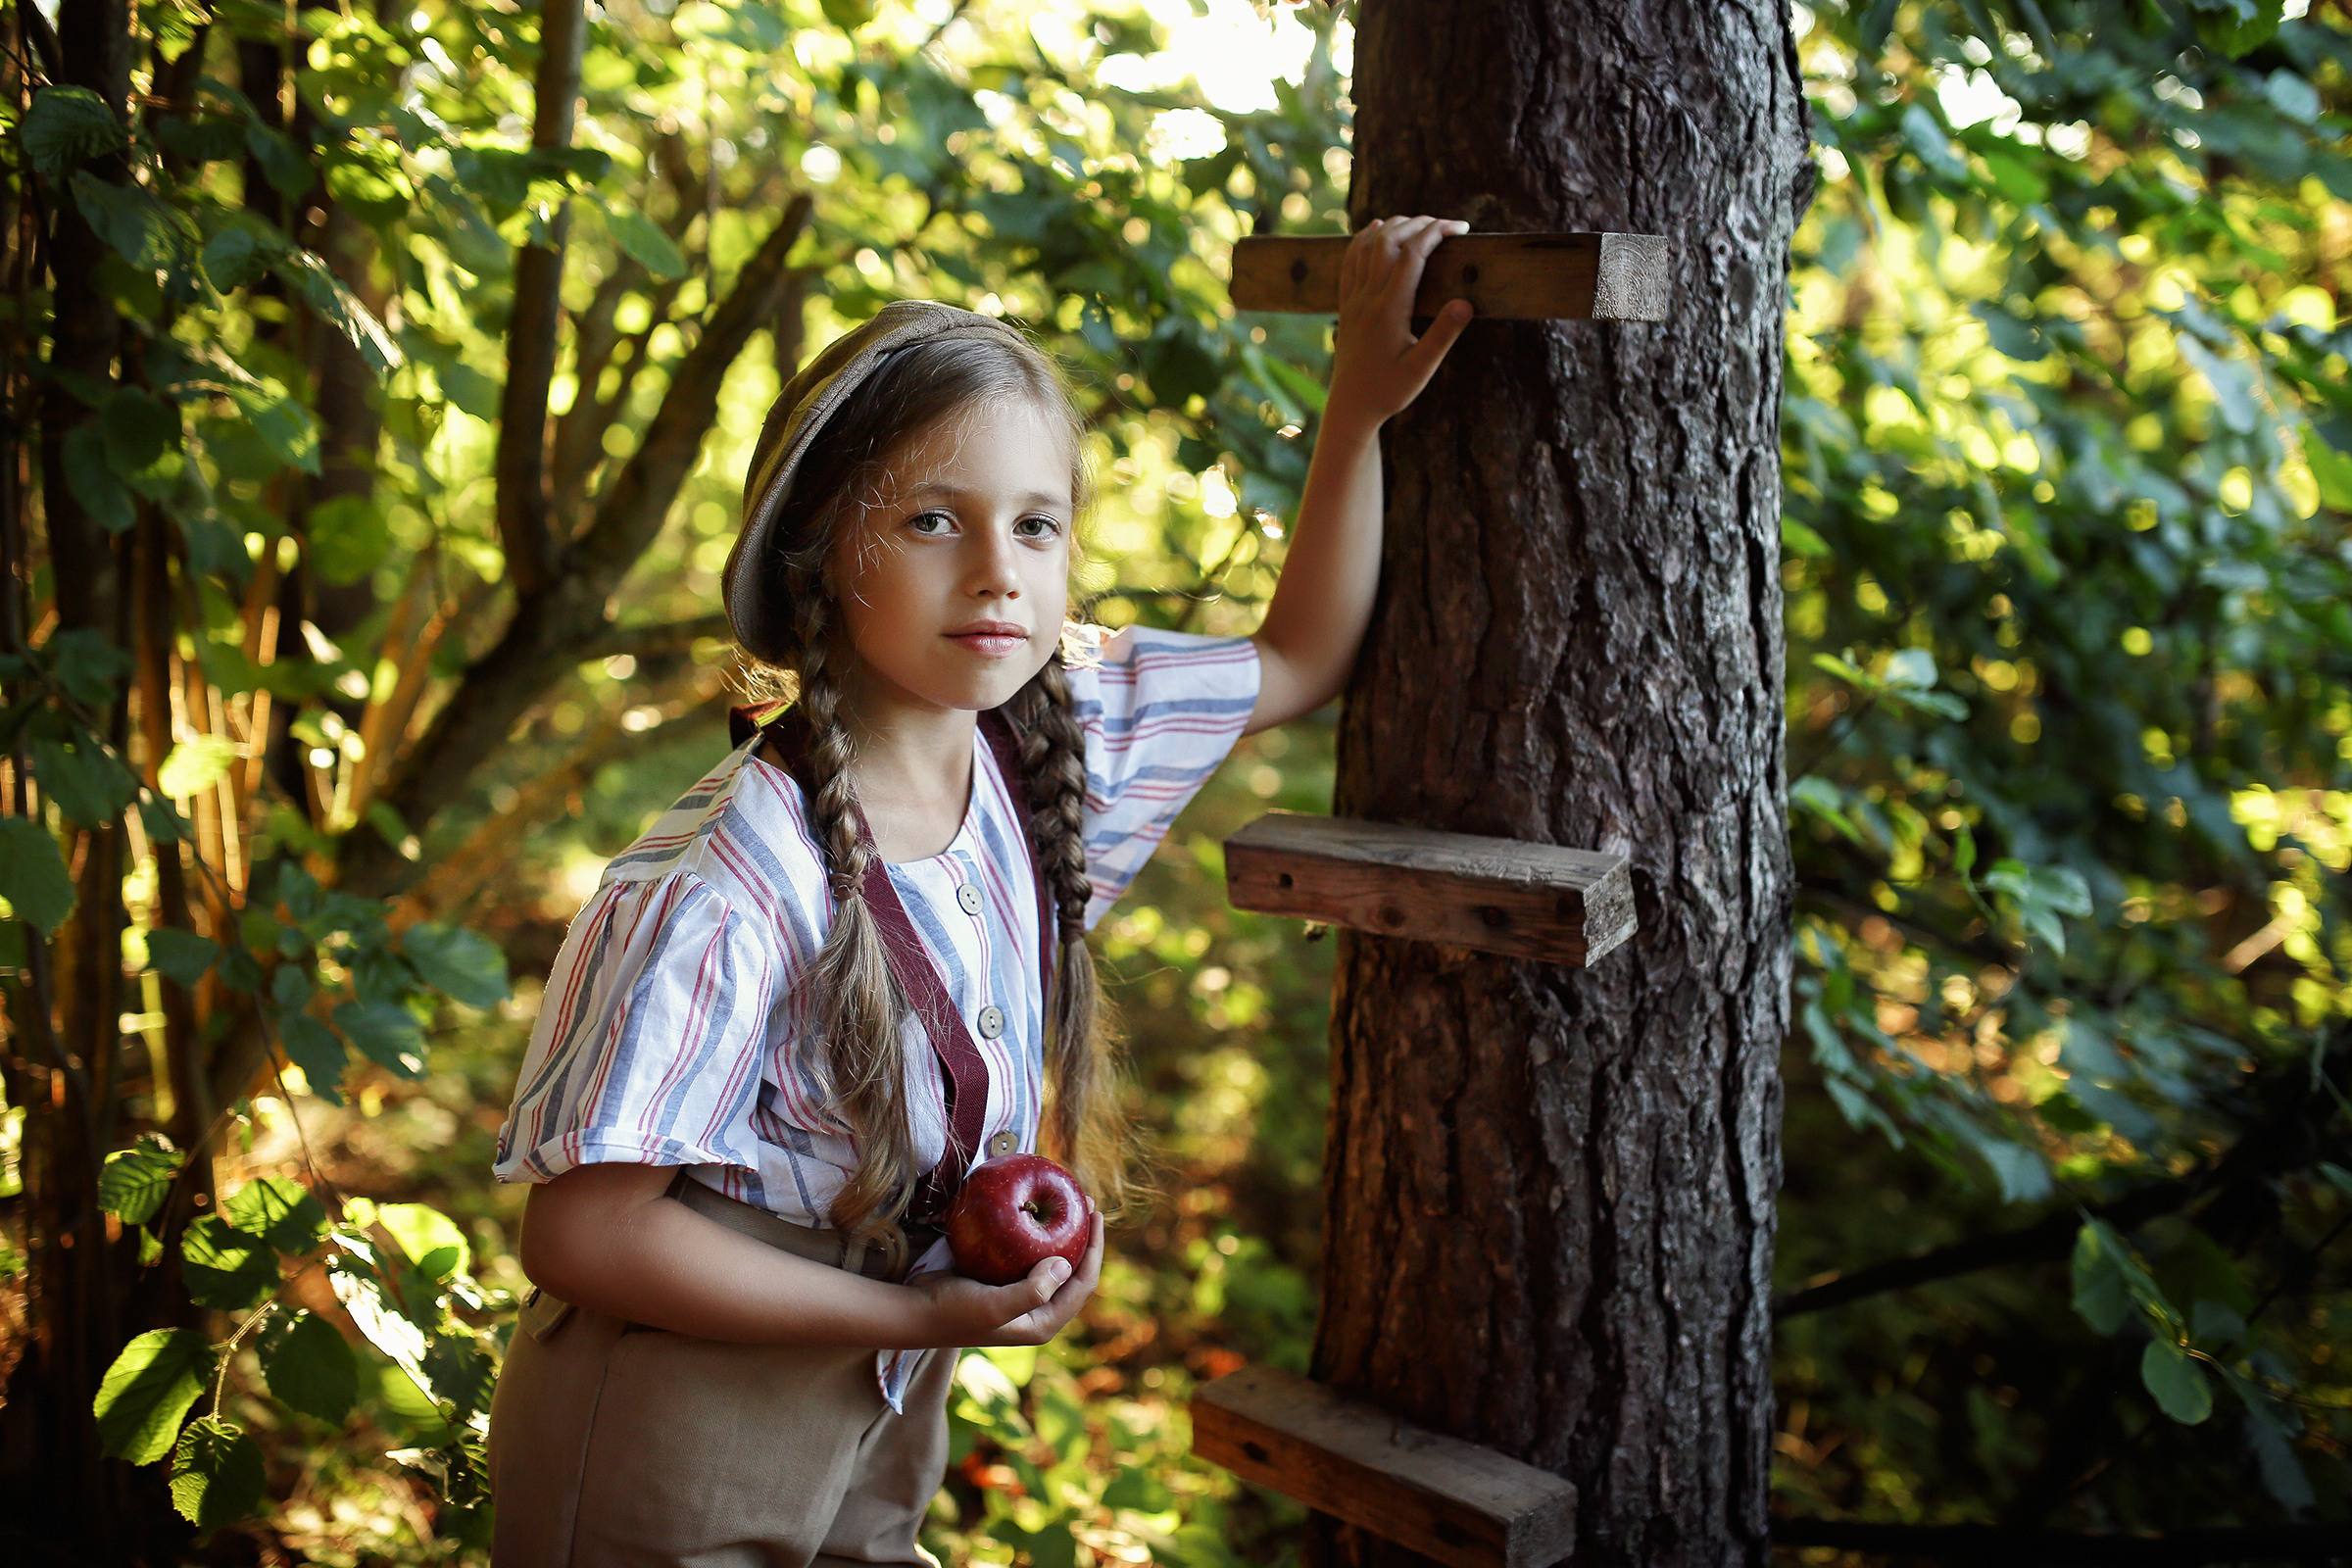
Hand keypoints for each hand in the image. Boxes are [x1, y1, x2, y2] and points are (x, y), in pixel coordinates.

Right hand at [911, 1207, 1103, 1347]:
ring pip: (1054, 1259)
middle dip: (1084, 1238)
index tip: (1095, 1216)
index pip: (1083, 1285)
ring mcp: (1023, 1294)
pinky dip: (1037, 1233)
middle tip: (1086, 1202)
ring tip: (1068, 1202)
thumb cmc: (954, 1313)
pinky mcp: (1006, 1280)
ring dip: (1064, 1232)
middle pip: (1073, 1270)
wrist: (917, 1311)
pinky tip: (1035, 1210)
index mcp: (1043, 1322)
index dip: (1095, 1250)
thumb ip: (1031, 1292)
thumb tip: (1064, 1265)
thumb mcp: (994, 1306)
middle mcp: (1038, 1310)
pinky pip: (1031, 1253)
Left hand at [1324, 215, 1473, 429]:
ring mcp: (1353, 300)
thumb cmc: (1389, 392)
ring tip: (1419, 221)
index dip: (1437, 232)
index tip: (1461, 228)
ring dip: (1392, 227)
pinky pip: (1350, 262)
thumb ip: (1443, 335)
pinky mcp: (1346, 306)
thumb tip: (1465, 302)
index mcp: (1389, 309)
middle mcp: (1368, 298)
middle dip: (1419, 223)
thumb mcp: (1422, 368)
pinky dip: (1363, 239)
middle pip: (1389, 241)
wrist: (1351, 408)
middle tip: (1446, 223)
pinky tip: (1375, 229)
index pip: (1413, 255)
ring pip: (1367, 246)